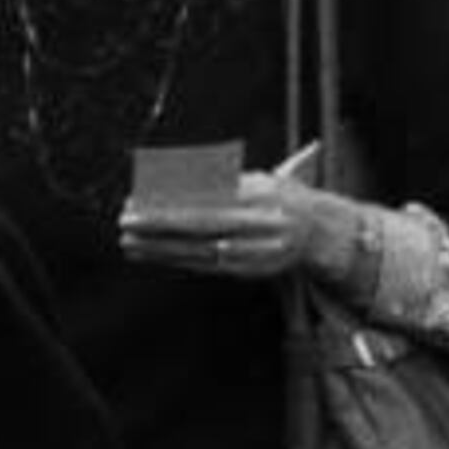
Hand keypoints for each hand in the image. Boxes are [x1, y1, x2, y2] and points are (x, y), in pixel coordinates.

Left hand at [117, 173, 348, 283]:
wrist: (322, 233)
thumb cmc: (280, 198)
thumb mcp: (258, 179)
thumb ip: (220, 180)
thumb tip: (170, 178)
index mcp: (262, 194)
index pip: (207, 196)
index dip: (171, 198)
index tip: (139, 198)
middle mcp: (262, 223)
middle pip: (202, 223)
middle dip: (160, 223)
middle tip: (126, 220)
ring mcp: (258, 250)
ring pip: (201, 249)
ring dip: (161, 247)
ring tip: (129, 241)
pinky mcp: (251, 270)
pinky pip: (207, 265)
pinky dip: (177, 259)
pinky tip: (152, 255)